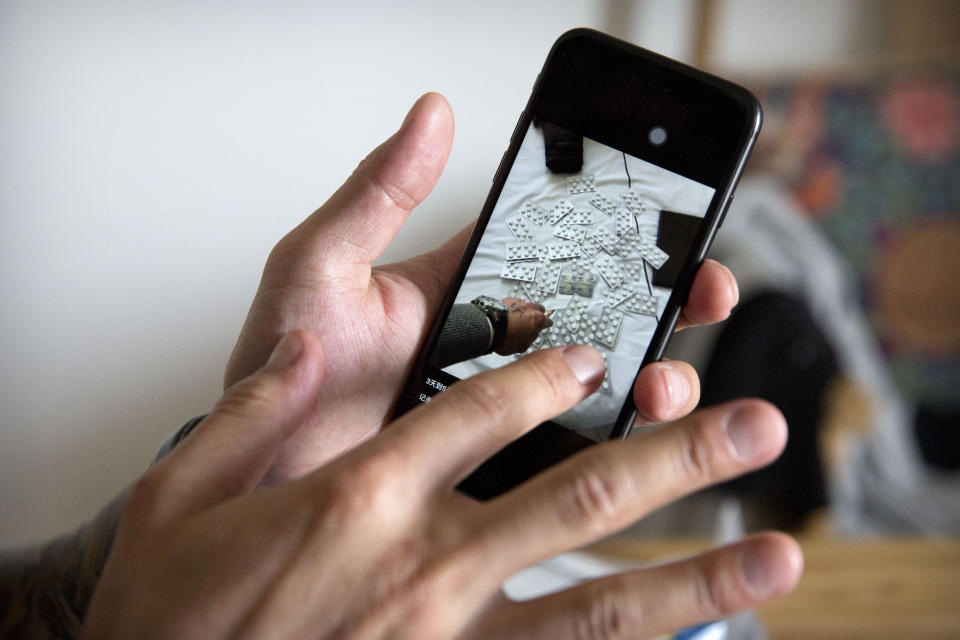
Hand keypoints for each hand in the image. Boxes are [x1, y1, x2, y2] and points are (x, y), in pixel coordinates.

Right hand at [84, 330, 800, 638]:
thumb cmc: (169, 621)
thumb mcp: (173, 502)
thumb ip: (244, 417)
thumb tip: (298, 357)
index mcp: (360, 499)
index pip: (481, 410)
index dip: (549, 373)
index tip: (596, 355)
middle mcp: (423, 565)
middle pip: (578, 491)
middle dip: (677, 452)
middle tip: (752, 425)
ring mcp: (449, 638)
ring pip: (599, 599)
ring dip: (694, 571)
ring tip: (777, 551)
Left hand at [224, 92, 738, 480]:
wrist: (263, 471)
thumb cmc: (284, 369)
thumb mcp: (320, 265)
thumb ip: (379, 195)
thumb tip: (431, 112)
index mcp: (463, 287)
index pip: (557, 246)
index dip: (619, 234)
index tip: (669, 218)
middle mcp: (493, 345)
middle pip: (602, 314)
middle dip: (664, 302)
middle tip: (703, 292)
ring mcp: (502, 407)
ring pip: (604, 384)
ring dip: (655, 374)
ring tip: (664, 379)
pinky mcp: (502, 461)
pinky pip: (574, 449)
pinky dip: (618, 447)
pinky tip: (638, 443)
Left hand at [495, 297, 552, 355]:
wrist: (488, 328)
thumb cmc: (504, 337)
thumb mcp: (523, 346)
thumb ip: (532, 338)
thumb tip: (533, 334)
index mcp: (537, 319)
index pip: (548, 321)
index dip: (546, 325)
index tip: (544, 326)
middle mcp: (530, 308)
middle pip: (540, 309)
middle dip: (537, 315)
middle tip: (531, 323)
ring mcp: (519, 302)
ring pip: (527, 305)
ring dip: (525, 311)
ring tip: (517, 321)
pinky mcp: (508, 299)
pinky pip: (515, 303)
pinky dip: (514, 309)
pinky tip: (508, 316)